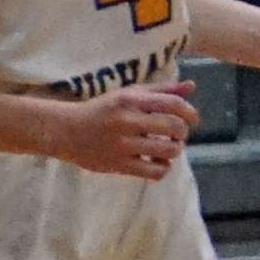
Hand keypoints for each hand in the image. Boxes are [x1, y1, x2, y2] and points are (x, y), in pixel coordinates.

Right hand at [65, 81, 200, 178]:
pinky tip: (157, 162)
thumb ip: (161, 90)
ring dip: (175, 150)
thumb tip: (192, 87)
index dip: (190, 112)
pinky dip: (163, 168)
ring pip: (167, 151)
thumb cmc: (102, 110)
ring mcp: (123, 145)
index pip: (173, 103)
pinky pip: (154, 172)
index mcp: (131, 100)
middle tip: (178, 135)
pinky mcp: (118, 165)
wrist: (66, 131)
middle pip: (174, 127)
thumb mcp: (129, 94)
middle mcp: (128, 120)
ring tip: (168, 148)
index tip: (192, 119)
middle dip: (183, 132)